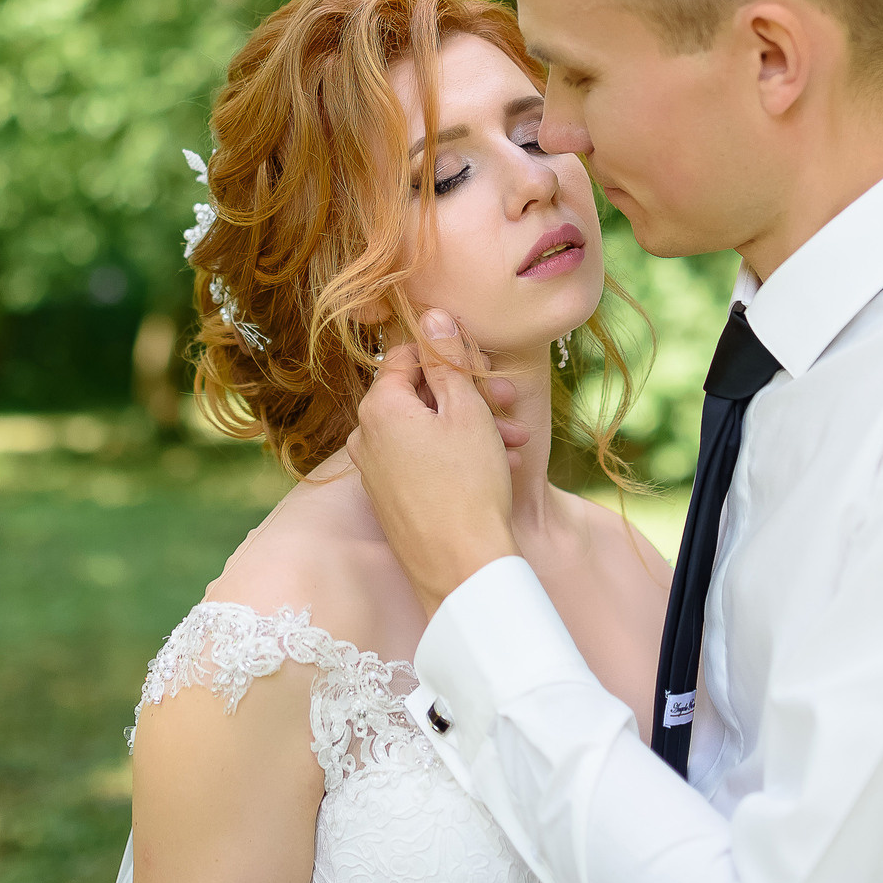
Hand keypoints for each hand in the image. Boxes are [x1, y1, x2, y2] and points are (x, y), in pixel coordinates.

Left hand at [344, 310, 520, 612]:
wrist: (462, 567)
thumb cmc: (468, 484)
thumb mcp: (465, 410)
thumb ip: (446, 359)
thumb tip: (431, 314)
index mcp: (378, 407)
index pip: (409, 356)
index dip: (450, 354)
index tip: (483, 364)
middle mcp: (366, 436)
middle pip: (421, 396)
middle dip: (470, 396)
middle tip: (510, 402)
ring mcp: (375, 471)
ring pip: (427, 431)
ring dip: (473, 429)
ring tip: (516, 443)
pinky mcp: (390, 500)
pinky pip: (422, 462)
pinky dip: (457, 457)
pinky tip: (499, 467)